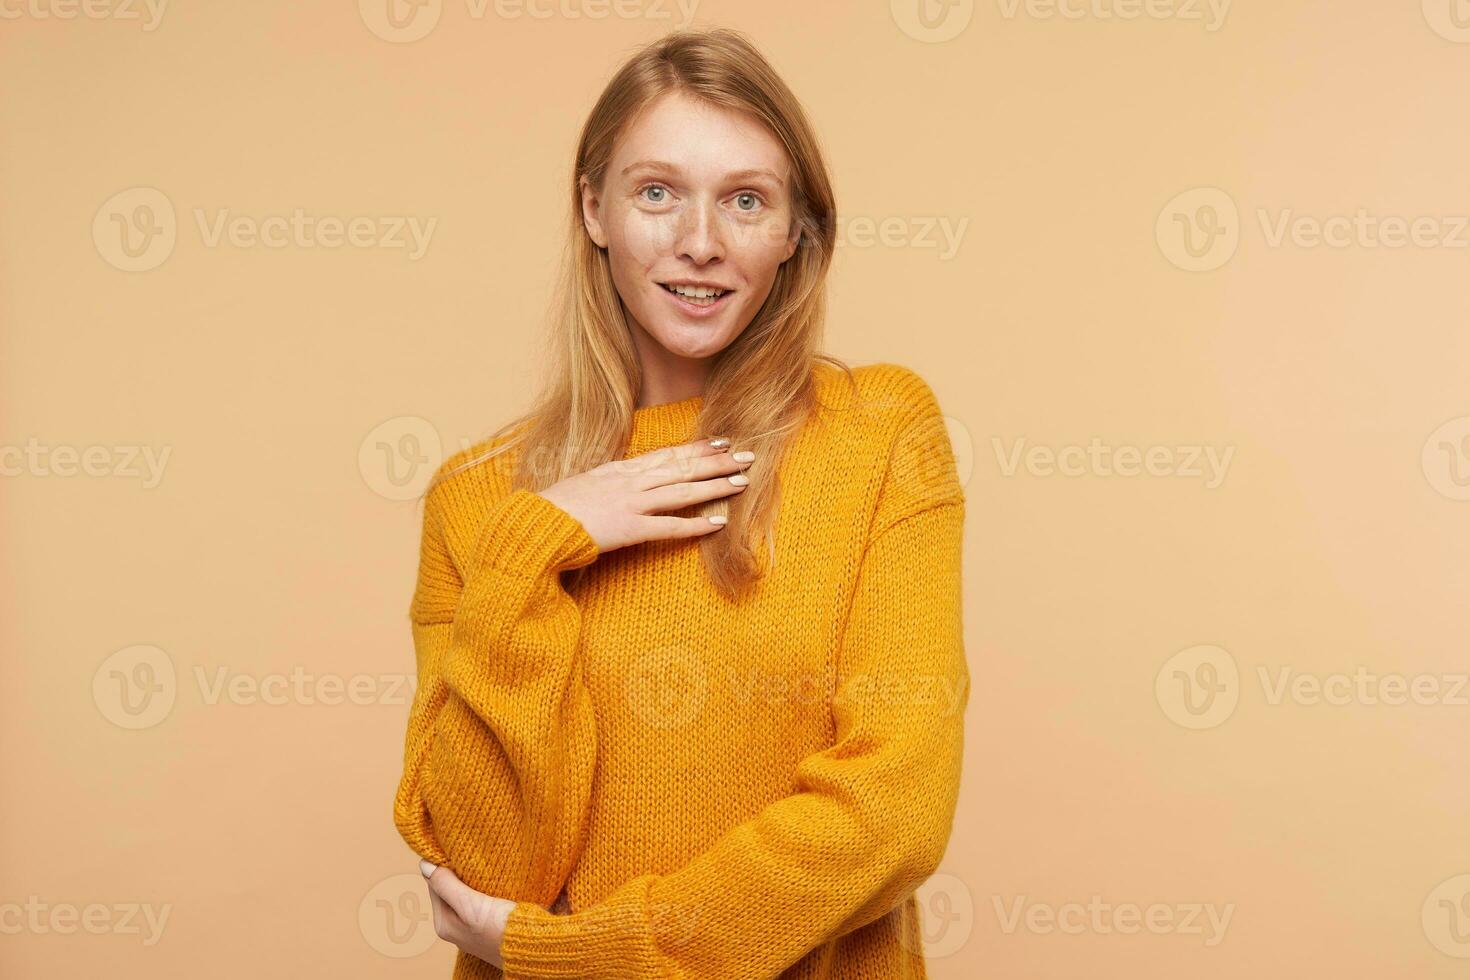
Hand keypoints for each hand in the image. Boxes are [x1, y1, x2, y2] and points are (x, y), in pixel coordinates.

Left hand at [419, 860, 515, 969]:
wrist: (533, 948)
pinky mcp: (488, 924)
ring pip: (465, 893)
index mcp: (444, 924)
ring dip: (472, 880)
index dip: (445, 867)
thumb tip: (424, 865)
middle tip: (473, 859)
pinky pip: (480, 899)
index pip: (435, 885)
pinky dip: (484, 889)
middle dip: (458, 873)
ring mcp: (472, 926)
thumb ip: (447, 885)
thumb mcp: (470, 905)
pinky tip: (495, 882)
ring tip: (484, 868)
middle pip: (449, 889)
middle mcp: (455, 927)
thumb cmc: (501, 930)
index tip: (459, 853)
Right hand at [537, 437, 753, 553]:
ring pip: (683, 491)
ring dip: (715, 486)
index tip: (721, 440)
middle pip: (682, 467)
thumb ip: (613, 480)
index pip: (667, 454)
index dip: (697, 448)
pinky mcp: (629, 530)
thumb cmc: (558, 508)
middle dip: (717, 461)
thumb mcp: (588, 484)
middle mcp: (631, 482)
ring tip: (742, 482)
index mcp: (621, 470)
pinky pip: (669, 527)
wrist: (537, 524)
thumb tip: (631, 476)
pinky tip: (718, 524)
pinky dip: (695, 525)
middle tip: (747, 455)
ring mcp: (631, 504)